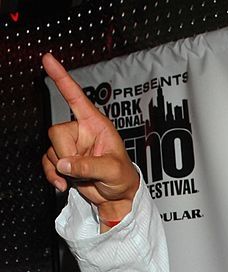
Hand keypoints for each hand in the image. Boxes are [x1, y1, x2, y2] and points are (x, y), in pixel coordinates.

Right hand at [42, 53, 139, 223]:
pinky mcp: (64, 161)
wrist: (118, 198)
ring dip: (62, 168)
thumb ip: (88, 166)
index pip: (76, 97)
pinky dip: (53, 175)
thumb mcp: (112, 170)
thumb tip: (64, 164)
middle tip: (82, 168)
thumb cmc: (122, 178)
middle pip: (57, 132)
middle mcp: (81, 132)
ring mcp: (71, 147)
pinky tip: (64, 184)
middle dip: (66, 153)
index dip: (62, 78)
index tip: (48, 60)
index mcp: (96, 125)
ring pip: (51, 150)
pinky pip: (48, 162)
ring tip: (81, 177)